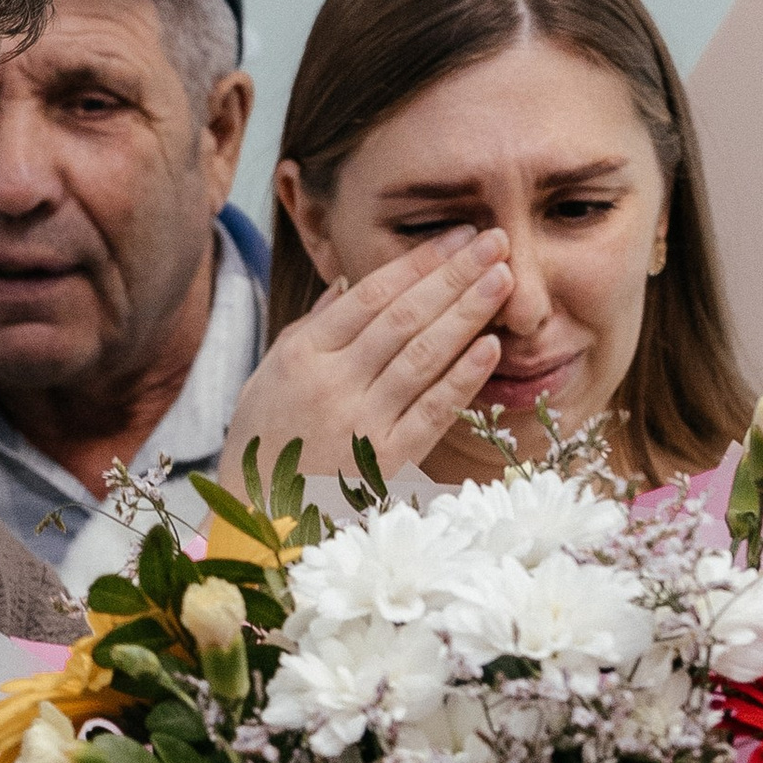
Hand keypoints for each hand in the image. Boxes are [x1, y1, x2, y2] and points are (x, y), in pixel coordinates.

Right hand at [219, 230, 511, 491]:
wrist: (260, 525)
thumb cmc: (264, 448)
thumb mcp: (269, 380)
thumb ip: (310, 329)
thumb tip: (348, 284)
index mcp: (302, 356)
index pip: (370, 295)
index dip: (418, 262)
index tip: (456, 236)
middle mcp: (332, 384)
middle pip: (404, 316)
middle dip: (454, 275)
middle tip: (495, 241)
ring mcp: (361, 424)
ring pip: (423, 356)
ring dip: (467, 313)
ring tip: (502, 279)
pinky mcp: (387, 463)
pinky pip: (432, 412)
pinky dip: (462, 378)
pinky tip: (491, 348)